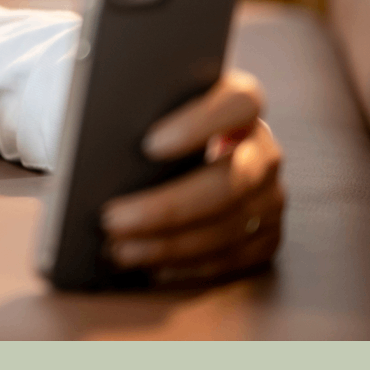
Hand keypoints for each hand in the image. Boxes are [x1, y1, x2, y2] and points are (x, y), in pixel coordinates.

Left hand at [98, 69, 284, 286]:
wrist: (182, 153)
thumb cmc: (155, 127)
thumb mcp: (151, 111)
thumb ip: (139, 114)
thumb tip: (99, 147)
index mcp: (242, 104)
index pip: (240, 102)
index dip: (201, 123)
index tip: (149, 145)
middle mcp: (264, 150)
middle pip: (231, 179)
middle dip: (167, 206)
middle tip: (112, 219)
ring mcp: (270, 195)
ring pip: (229, 226)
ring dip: (169, 244)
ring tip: (118, 249)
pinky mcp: (266, 235)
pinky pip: (233, 258)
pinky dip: (188, 266)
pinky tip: (149, 266)